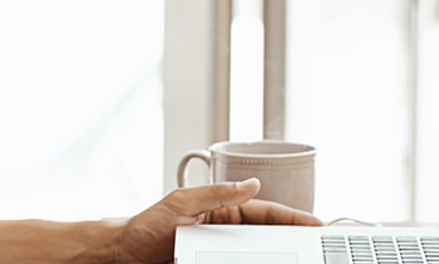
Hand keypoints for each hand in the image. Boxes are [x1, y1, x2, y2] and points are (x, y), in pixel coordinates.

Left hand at [108, 179, 322, 263]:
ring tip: (299, 258)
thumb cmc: (145, 227)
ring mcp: (218, 249)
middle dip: (292, 238)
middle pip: (266, 234)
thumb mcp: (181, 204)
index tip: (314, 223)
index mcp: (219, 208)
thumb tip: (252, 183)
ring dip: (276, 256)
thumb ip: (218, 193)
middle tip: (316, 246)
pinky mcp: (210, 263)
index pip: (263, 211)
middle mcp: (223, 228)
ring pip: (256, 254)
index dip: (290, 216)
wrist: (122, 255)